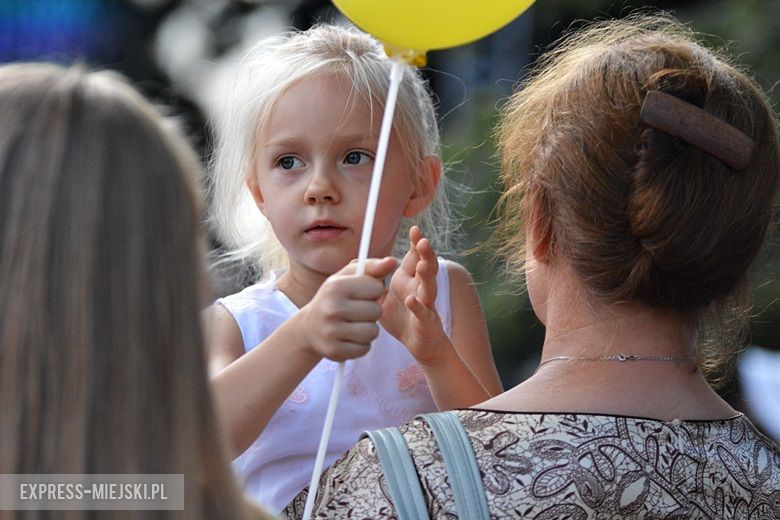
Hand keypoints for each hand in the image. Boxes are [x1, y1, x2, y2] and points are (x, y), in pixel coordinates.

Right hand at [296, 257, 397, 361]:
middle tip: (358, 310)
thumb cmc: (335, 297)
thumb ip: (372, 267)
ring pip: (372, 332)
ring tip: (356, 324)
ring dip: (368, 328)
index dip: (374, 290)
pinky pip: (365, 348)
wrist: (309, 328)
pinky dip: (361, 344)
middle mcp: (332, 308)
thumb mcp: (348, 277)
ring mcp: (332, 332)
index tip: (362, 293)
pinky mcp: (335, 351)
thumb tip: (393, 261)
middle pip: (376, 311)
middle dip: (372, 311)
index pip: (376, 287)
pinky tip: (350, 337)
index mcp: (336, 286)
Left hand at [381, 226, 450, 366]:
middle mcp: (421, 288)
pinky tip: (412, 300)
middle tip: (423, 241)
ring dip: (427, 275)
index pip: (416, 258)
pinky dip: (418, 306)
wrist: (418, 344)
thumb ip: (372, 280)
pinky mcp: (426, 321)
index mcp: (411, 280)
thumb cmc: (401, 318)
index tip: (414, 229)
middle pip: (427, 267)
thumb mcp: (382, 296)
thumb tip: (356, 262)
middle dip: (426, 254)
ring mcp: (426, 304)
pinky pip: (423, 312)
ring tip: (423, 264)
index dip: (416, 244)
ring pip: (429, 287)